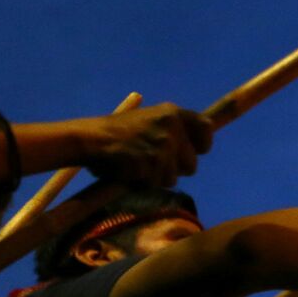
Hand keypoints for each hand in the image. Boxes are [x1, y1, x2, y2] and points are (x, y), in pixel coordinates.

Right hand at [84, 102, 214, 186]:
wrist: (91, 138)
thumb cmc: (119, 132)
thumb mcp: (151, 119)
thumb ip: (175, 128)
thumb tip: (202, 143)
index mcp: (173, 113)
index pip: (206, 129)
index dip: (202, 145)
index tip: (194, 151)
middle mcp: (171, 128)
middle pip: (192, 164)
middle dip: (176, 168)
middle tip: (153, 161)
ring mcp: (161, 147)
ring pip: (174, 178)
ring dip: (158, 177)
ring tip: (139, 164)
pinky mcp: (150, 164)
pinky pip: (155, 184)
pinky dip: (144, 182)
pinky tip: (131, 170)